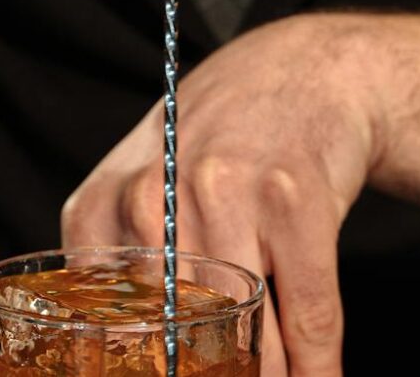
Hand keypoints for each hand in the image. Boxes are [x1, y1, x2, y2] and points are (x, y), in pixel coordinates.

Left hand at [62, 16, 381, 375]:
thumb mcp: (138, 184)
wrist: (301, 73)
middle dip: (206, 373)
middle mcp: (153, 196)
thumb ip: (114, 258)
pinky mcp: (294, 199)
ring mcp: (226, 192)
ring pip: (241, 327)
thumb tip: (115, 353)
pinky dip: (317, 365)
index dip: (137, 373)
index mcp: (102, 206)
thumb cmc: (213, 144)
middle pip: (172, 333)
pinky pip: (306, 311)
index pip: (102, 322)